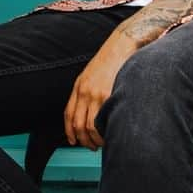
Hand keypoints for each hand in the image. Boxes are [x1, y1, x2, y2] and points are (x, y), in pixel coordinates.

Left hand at [63, 30, 138, 149]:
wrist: (122, 46)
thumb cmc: (110, 61)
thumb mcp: (91, 75)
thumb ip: (86, 92)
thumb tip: (87, 113)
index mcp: (79, 87)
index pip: (69, 115)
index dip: (70, 132)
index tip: (74, 141)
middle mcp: (85, 92)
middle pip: (79, 125)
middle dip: (84, 140)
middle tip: (91, 146)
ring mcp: (98, 94)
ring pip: (91, 127)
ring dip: (96, 140)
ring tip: (103, 142)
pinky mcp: (111, 94)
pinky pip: (105, 119)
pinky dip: (106, 131)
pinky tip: (111, 133)